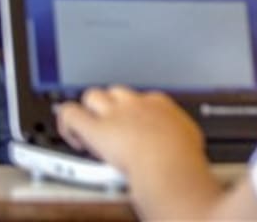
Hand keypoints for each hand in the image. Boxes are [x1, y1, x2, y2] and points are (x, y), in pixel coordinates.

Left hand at [56, 86, 205, 178]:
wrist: (167, 163)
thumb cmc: (182, 155)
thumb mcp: (189, 137)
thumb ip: (179, 133)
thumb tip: (183, 140)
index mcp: (158, 103)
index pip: (141, 98)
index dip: (134, 111)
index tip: (134, 125)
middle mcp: (134, 104)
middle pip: (115, 92)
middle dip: (111, 104)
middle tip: (110, 122)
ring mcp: (113, 114)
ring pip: (92, 95)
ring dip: (89, 108)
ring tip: (86, 125)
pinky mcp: (94, 129)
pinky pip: (71, 114)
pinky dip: (67, 121)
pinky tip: (71, 134)